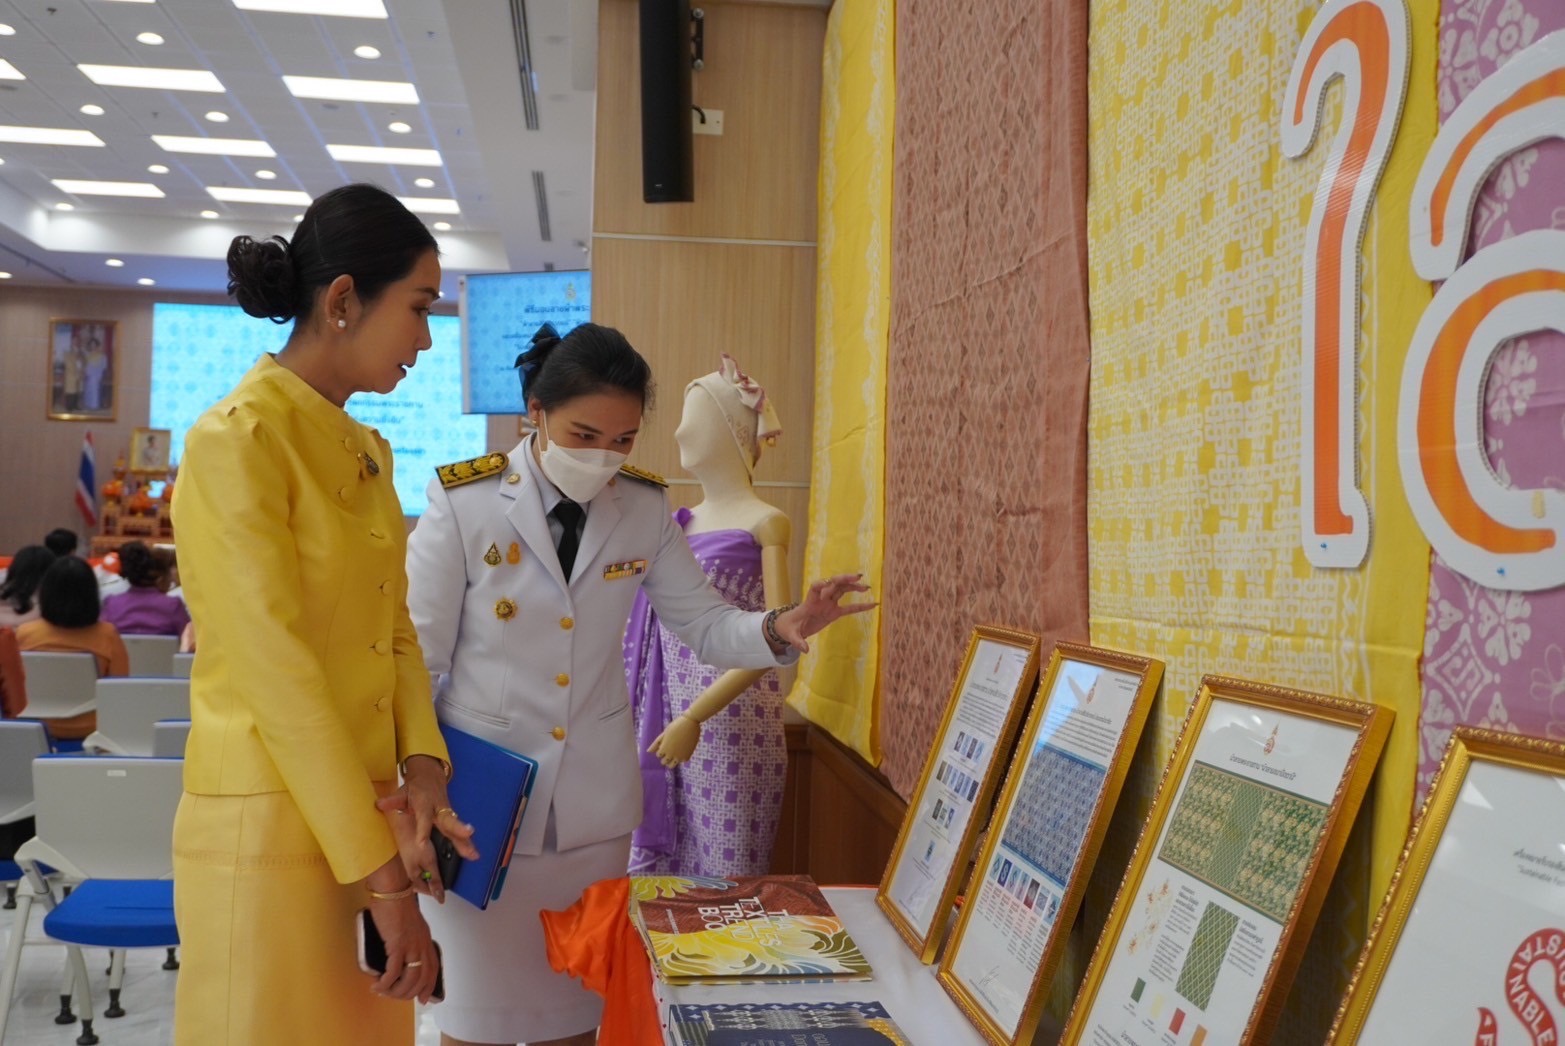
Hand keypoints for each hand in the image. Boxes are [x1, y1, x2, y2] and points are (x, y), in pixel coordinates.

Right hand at [364, 859, 440, 1003]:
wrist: (392, 890)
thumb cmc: (396, 903)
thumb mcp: (408, 924)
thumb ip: (407, 938)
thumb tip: (397, 953)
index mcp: (425, 939)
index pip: (433, 968)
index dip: (428, 986)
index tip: (422, 998)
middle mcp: (422, 944)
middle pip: (422, 978)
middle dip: (409, 994)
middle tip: (395, 997)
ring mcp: (411, 945)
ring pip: (409, 979)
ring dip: (396, 991)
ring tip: (383, 992)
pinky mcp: (397, 945)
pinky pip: (393, 972)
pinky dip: (386, 983)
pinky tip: (378, 985)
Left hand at [375, 758, 478, 902]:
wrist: (430, 775)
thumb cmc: (414, 787)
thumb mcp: (402, 791)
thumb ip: (392, 800)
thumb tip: (378, 804)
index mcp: (425, 803)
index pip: (424, 817)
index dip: (423, 830)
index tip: (421, 844)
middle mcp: (438, 808)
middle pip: (449, 820)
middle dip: (458, 828)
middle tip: (468, 834)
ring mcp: (446, 813)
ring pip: (456, 828)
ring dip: (465, 841)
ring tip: (474, 855)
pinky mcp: (451, 817)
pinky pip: (458, 831)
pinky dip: (466, 842)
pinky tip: (473, 854)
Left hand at [648, 714, 701, 767]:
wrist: (691, 723)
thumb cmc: (676, 726)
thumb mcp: (664, 734)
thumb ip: (656, 744)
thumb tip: (648, 752)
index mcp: (663, 748)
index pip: (658, 755)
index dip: (662, 748)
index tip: (667, 741)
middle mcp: (670, 754)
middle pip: (664, 762)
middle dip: (666, 756)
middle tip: (672, 746)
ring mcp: (679, 757)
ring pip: (671, 766)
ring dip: (672, 760)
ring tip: (676, 751)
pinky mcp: (687, 756)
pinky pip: (682, 761)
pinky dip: (682, 757)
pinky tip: (684, 748)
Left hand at [774, 574, 877, 653]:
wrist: (792, 626)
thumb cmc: (790, 628)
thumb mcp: (791, 635)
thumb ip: (798, 641)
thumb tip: (805, 650)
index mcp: (810, 602)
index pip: (815, 588)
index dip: (821, 584)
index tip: (828, 583)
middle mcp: (821, 599)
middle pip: (833, 584)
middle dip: (844, 579)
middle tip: (857, 577)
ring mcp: (829, 604)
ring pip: (842, 591)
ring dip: (854, 587)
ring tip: (866, 587)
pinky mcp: (834, 612)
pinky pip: (849, 608)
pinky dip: (860, 607)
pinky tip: (873, 604)